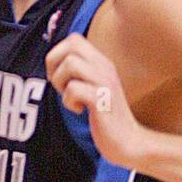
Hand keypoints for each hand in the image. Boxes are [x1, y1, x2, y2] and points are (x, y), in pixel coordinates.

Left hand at [45, 33, 146, 168]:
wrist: (129, 143)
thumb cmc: (105, 117)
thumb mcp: (92, 87)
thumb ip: (79, 73)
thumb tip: (53, 63)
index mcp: (101, 62)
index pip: (74, 38)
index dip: (58, 53)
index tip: (59, 76)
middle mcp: (105, 67)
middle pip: (71, 44)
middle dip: (55, 63)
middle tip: (61, 85)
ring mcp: (105, 83)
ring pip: (71, 63)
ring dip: (61, 82)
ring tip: (70, 98)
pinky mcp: (103, 101)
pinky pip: (75, 89)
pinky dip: (69, 101)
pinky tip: (80, 110)